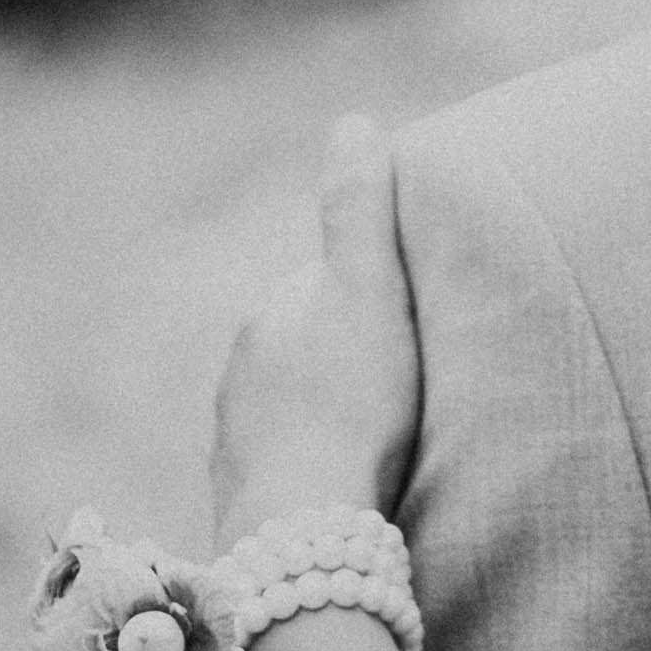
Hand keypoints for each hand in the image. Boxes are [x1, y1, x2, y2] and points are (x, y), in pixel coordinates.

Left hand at [212, 114, 426, 550]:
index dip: (375, 297)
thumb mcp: (369, 292)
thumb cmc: (349, 404)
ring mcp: (235, 438)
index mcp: (271, 315)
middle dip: (344, 356)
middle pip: (307, 348)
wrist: (302, 529)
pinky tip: (345, 488)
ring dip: (328, 414)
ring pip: (292, 408)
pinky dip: (313, 466)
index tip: (415, 320)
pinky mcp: (241, 499)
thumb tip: (352, 121)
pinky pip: (286, 467)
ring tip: (381, 442)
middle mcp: (239, 370)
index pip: (327, 286)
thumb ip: (358, 209)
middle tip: (406, 385)